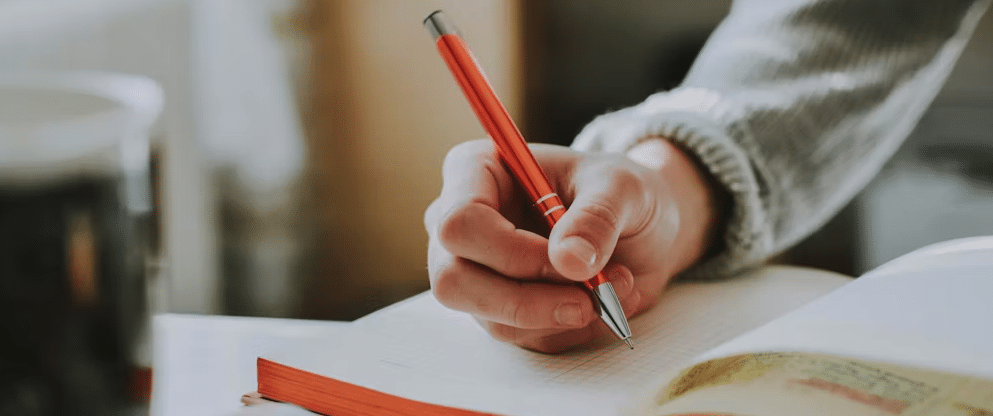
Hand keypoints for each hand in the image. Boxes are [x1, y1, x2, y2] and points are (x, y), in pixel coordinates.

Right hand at [424, 138, 723, 352]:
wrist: (639, 227)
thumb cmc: (619, 192)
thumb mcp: (623, 188)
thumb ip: (597, 218)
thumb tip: (569, 260)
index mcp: (476, 171)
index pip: (459, 222)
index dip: (509, 251)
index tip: (568, 260)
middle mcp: (462, 224)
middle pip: (454, 280)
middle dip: (527, 300)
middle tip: (589, 299)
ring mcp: (474, 271)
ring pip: (490, 317)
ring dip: (560, 314)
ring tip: (616, 285)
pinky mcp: (497, 308)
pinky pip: (522, 336)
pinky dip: (570, 326)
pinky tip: (602, 299)